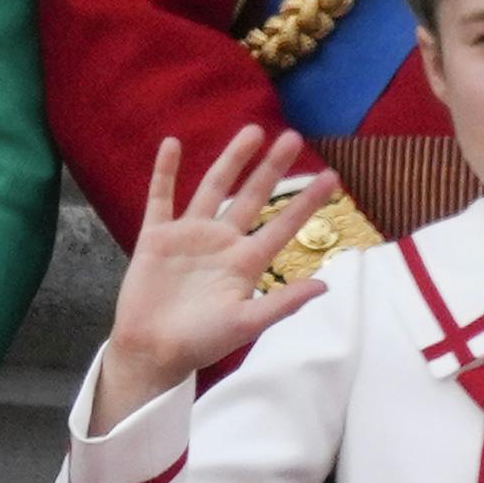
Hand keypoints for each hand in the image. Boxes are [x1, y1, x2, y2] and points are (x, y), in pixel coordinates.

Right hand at [89, 129, 341, 433]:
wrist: (152, 351)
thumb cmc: (200, 343)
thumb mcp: (246, 324)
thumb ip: (283, 303)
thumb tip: (325, 285)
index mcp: (245, 263)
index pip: (282, 225)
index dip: (306, 202)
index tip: (331, 177)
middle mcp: (221, 242)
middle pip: (251, 196)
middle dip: (271, 168)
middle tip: (292, 137)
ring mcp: (189, 236)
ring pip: (212, 188)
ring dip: (230, 160)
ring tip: (251, 132)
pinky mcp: (156, 237)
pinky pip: (161, 197)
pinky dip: (165, 172)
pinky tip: (172, 145)